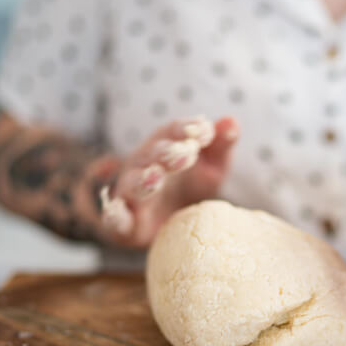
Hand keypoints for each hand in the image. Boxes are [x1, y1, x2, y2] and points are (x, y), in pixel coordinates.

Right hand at [99, 116, 238, 247]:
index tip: (204, 131)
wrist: (169, 224)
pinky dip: (114, 215)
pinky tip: (117, 211)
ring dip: (143, 180)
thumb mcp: (211, 167)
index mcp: (165, 146)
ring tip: (156, 178)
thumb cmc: (189, 187)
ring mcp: (131, 192)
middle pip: (151, 154)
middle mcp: (144, 165)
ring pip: (132, 183)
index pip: (172, 132)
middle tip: (185, 155)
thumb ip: (220, 145)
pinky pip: (115, 218)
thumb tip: (231, 121)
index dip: (186, 129)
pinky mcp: (126, 222)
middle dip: (166, 152)